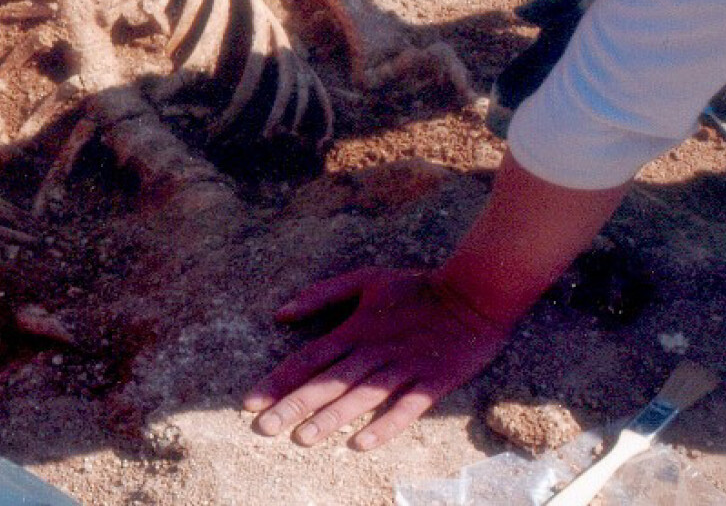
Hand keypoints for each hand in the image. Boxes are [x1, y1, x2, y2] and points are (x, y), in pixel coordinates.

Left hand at [243, 266, 516, 450]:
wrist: (474, 293)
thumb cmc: (416, 288)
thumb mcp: (365, 279)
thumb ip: (321, 295)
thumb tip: (280, 313)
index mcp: (355, 329)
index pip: (308, 358)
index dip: (278, 380)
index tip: (250, 402)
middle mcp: (373, 351)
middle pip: (328, 381)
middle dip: (293, 405)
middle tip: (263, 429)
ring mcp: (403, 368)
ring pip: (361, 397)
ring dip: (332, 418)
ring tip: (303, 439)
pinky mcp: (433, 382)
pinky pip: (406, 408)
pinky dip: (385, 426)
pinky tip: (362, 445)